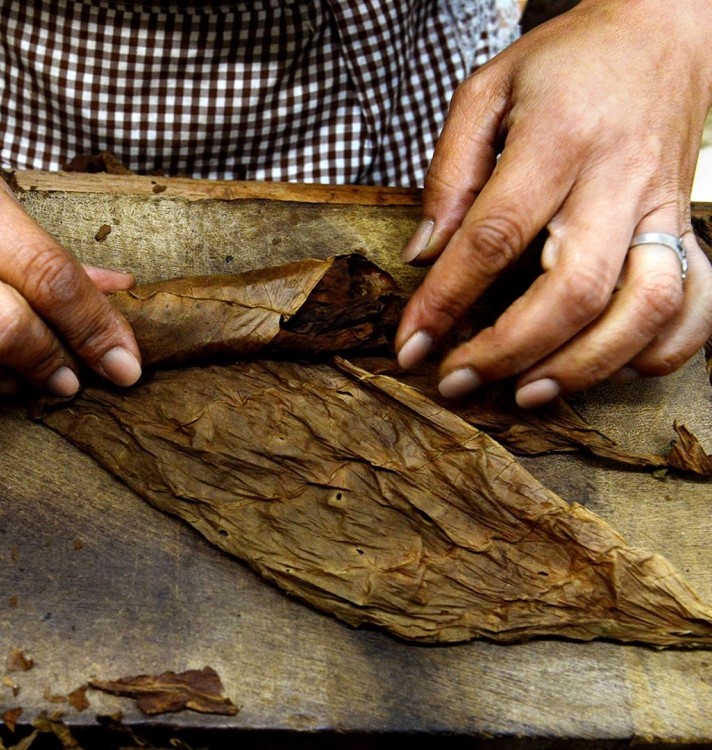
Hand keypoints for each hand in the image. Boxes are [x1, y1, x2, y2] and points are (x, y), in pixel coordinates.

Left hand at [394, 0, 711, 406]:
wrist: (662, 31)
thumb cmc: (564, 64)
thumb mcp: (485, 92)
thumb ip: (450, 172)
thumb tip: (424, 254)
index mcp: (557, 142)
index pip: (494, 237)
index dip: (447, 300)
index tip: (411, 344)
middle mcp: (617, 181)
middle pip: (573, 289)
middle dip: (510, 350)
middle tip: (458, 381)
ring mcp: (661, 209)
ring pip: (643, 307)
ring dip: (585, 365)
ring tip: (527, 393)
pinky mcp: (685, 225)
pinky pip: (696, 302)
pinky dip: (661, 349)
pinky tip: (610, 368)